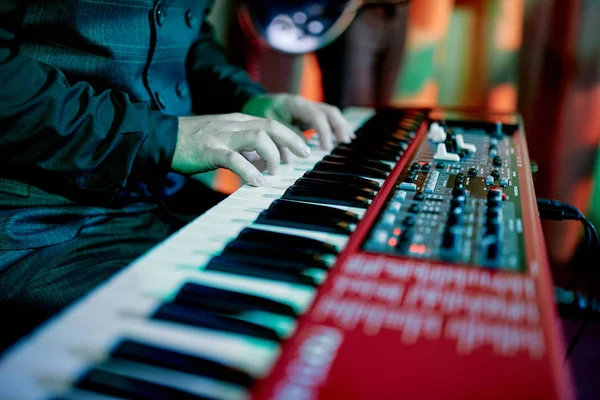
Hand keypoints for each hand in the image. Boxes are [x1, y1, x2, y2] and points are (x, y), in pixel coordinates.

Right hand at [172, 113, 310, 185]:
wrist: (163, 138)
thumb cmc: (193, 141)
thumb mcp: (224, 139)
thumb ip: (244, 148)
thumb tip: (263, 162)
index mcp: (238, 121)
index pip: (271, 123)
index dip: (290, 135)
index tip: (303, 149)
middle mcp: (234, 125)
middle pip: (271, 125)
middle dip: (291, 139)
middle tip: (304, 155)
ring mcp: (222, 136)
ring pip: (258, 137)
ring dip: (273, 155)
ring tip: (276, 172)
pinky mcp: (210, 150)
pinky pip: (234, 159)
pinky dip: (249, 170)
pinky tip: (258, 182)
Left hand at [242, 94, 355, 151]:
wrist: (255, 104)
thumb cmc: (259, 113)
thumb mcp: (266, 125)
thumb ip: (278, 139)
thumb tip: (289, 159)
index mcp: (295, 104)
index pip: (315, 115)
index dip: (323, 131)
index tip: (326, 147)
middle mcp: (305, 104)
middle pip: (329, 112)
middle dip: (338, 126)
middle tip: (344, 141)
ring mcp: (309, 109)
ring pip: (331, 114)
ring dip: (340, 127)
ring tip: (347, 140)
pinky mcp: (310, 116)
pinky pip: (327, 120)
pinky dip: (336, 128)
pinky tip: (343, 138)